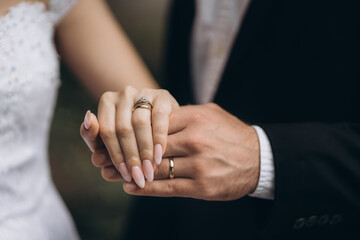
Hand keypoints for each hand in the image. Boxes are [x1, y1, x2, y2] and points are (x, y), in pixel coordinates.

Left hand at [80, 86, 178, 187]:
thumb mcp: (108, 138)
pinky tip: (159, 155)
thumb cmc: (129, 133)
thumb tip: (88, 120)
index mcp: (107, 101)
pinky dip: (159, 138)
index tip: (125, 175)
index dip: (115, 155)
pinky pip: (159, 118)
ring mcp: (144, 92)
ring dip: (145, 150)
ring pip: (140, 124)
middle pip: (124, 128)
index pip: (107, 131)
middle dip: (131, 156)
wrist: (158, 120)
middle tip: (139, 177)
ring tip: (149, 170)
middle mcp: (124, 94)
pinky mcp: (163, 96)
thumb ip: (93, 134)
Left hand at [95, 103, 260, 200]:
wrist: (260, 158)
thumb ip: (181, 114)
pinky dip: (147, 189)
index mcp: (195, 118)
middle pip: (150, 147)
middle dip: (124, 153)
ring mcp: (199, 165)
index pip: (154, 123)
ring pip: (156, 169)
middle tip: (100, 157)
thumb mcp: (209, 114)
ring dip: (130, 172)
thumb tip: (153, 117)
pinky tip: (132, 187)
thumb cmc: (230, 133)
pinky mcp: (202, 187)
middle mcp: (196, 140)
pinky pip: (168, 188)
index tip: (112, 134)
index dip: (131, 131)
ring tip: (111, 173)